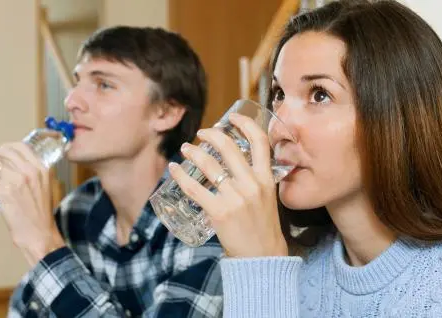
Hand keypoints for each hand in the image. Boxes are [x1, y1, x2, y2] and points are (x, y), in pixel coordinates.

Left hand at [0, 142, 64, 266]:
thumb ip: (35, 176)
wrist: (40, 233)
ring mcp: (18, 180)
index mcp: (41, 169)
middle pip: (3, 152)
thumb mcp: (45, 189)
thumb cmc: (41, 216)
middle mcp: (30, 171)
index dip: (4, 147)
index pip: (20, 147)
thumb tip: (18, 169)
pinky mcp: (5, 193)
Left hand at [169, 113, 287, 257]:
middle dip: (211, 135)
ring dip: (193, 152)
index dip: (246, 123)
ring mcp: (235, 198)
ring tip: (185, 149)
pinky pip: (194, 188)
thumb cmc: (263, 227)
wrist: (262, 256)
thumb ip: (256, 180)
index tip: (233, 116)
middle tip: (201, 134)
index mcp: (267, 178)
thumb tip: (237, 166)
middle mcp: (252, 184)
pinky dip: (181, 176)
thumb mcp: (268, 197)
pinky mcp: (219, 212)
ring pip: (209, 165)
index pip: (260, 141)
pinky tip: (174, 169)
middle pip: (228, 147)